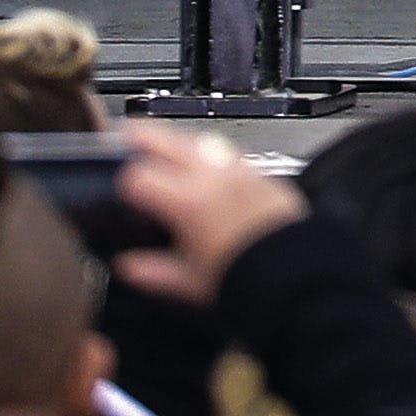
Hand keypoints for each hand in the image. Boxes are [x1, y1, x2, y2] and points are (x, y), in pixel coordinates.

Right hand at [108, 118, 304, 303]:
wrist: (296, 269)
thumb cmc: (247, 274)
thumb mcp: (189, 281)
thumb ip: (152, 272)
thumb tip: (128, 266)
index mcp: (188, 201)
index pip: (139, 175)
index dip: (123, 179)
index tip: (119, 187)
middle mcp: (213, 177)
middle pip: (167, 140)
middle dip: (141, 136)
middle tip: (125, 134)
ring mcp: (239, 170)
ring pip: (199, 140)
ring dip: (177, 141)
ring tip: (163, 147)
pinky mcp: (262, 172)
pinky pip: (228, 151)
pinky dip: (209, 152)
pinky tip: (205, 163)